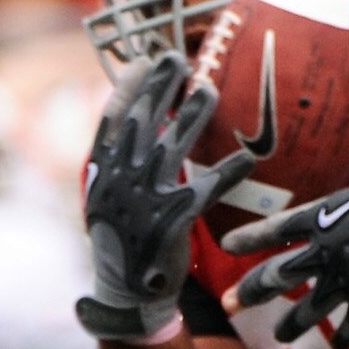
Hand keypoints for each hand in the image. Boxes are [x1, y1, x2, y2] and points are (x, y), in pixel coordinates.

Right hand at [76, 57, 250, 342]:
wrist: (128, 290)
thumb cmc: (123, 237)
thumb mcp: (107, 195)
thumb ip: (119, 159)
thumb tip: (137, 118)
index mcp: (101, 170)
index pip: (113, 116)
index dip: (129, 86)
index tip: (145, 61)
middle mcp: (120, 179)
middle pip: (142, 122)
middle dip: (160, 88)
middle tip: (178, 58)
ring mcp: (145, 198)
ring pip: (172, 148)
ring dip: (192, 117)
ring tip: (211, 89)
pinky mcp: (172, 221)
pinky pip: (205, 191)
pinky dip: (227, 175)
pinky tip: (247, 160)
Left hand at [223, 168, 348, 348]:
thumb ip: (345, 206)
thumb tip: (336, 211)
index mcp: (325, 218)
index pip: (275, 230)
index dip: (250, 239)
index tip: (226, 246)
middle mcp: (328, 252)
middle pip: (278, 276)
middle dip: (250, 291)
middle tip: (229, 304)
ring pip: (308, 310)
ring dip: (291, 324)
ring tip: (279, 335)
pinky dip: (347, 336)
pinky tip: (341, 343)